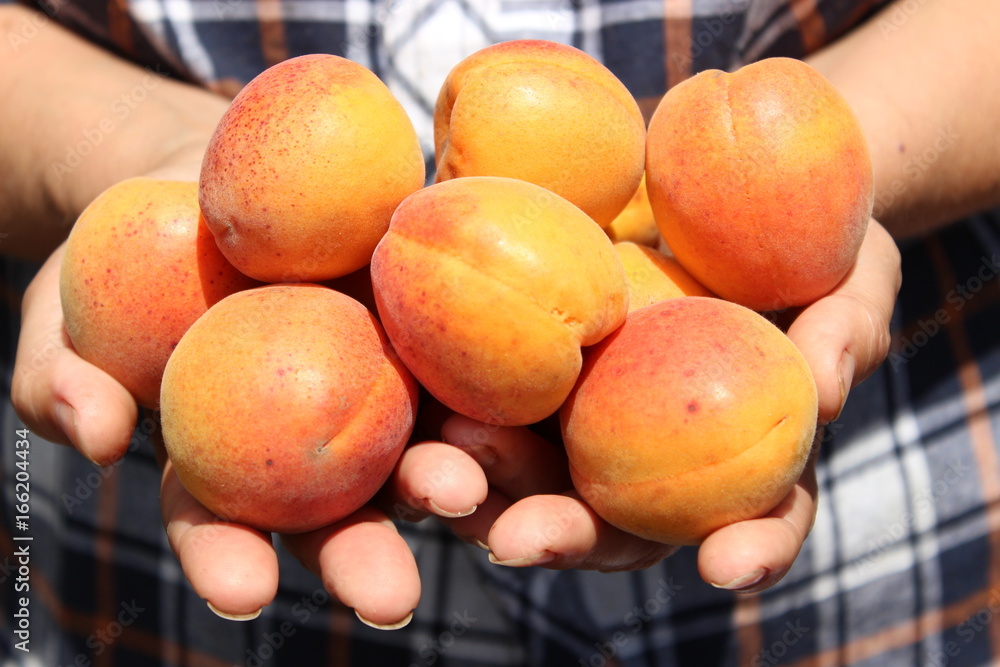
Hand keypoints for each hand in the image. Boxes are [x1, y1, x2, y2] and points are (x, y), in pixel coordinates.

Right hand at [8, 141, 447, 625]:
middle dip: (364, 556)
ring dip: (444, 481)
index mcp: (229, 452)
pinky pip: (454, 351)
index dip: (228, 560)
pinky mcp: (419, 317)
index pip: (223, 520)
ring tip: (464, 498)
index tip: (245, 595)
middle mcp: (313, 432)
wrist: (207, 171)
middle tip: (389, 597)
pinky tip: (507, 406)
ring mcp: (375, 376)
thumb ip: (64, 374)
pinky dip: (482, 387)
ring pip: (414, 442)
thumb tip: (93, 435)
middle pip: (341, 508)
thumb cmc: (124, 251)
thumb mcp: (67, 307)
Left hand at [417, 219, 900, 590]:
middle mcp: (654, 458)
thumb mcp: (854, 276)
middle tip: (519, 540)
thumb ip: (846, 329)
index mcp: (740, 460)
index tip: (725, 568)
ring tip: (440, 472)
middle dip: (562, 538)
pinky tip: (419, 398)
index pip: (752, 519)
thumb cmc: (818, 247)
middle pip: (608, 522)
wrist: (743, 185)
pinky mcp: (531, 365)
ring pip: (527, 473)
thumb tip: (820, 386)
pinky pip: (483, 392)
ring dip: (479, 489)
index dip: (749, 550)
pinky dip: (448, 409)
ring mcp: (587, 416)